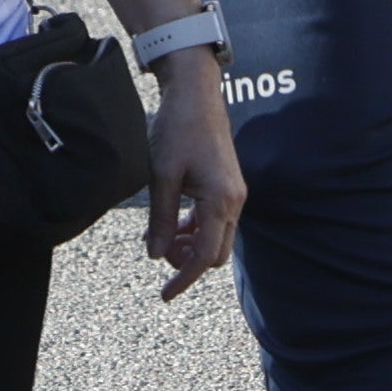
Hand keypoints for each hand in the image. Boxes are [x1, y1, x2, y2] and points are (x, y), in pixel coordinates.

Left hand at [141, 55, 242, 298]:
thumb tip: (157, 255)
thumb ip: (162, 219)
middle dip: (188, 262)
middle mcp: (234, 201)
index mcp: (220, 201)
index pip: (205, 256)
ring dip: (190, 245)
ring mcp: (233, 193)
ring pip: (215, 237)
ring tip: (161, 235)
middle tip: (158, 251)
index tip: (165, 295)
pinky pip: (214, 220)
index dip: (184, 279)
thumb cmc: (178, 130)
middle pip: (216, 253)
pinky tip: (172, 222)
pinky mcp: (227, 186)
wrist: (196, 95)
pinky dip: (195, 228)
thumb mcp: (162, 176)